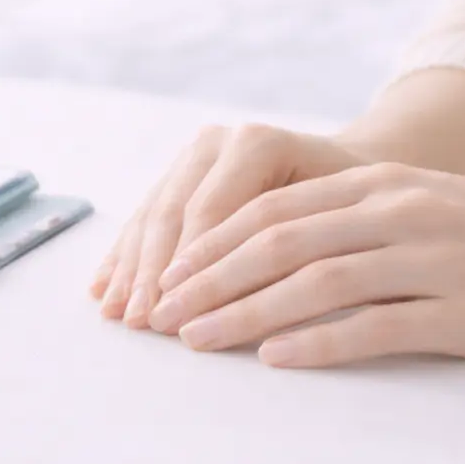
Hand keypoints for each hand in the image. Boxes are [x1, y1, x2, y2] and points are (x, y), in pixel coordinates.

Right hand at [91, 124, 371, 327]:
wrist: (358, 173)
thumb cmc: (360, 210)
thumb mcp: (341, 228)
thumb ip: (292, 255)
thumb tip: (241, 309)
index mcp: (257, 143)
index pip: (211, 212)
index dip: (189, 267)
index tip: (175, 315)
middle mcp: (218, 141)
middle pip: (173, 213)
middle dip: (151, 274)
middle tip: (139, 321)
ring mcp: (193, 157)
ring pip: (152, 217)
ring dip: (130, 270)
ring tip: (115, 314)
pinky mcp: (178, 175)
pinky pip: (144, 218)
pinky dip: (124, 257)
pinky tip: (103, 289)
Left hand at [147, 163, 464, 366]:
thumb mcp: (411, 203)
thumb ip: (338, 218)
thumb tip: (250, 252)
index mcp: (378, 184)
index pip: (272, 209)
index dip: (210, 243)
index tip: (165, 273)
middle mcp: (397, 213)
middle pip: (280, 244)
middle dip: (209, 281)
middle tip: (161, 313)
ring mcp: (431, 261)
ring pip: (315, 283)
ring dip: (245, 312)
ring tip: (196, 339)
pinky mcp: (461, 311)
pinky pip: (375, 327)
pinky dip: (318, 342)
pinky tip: (274, 359)